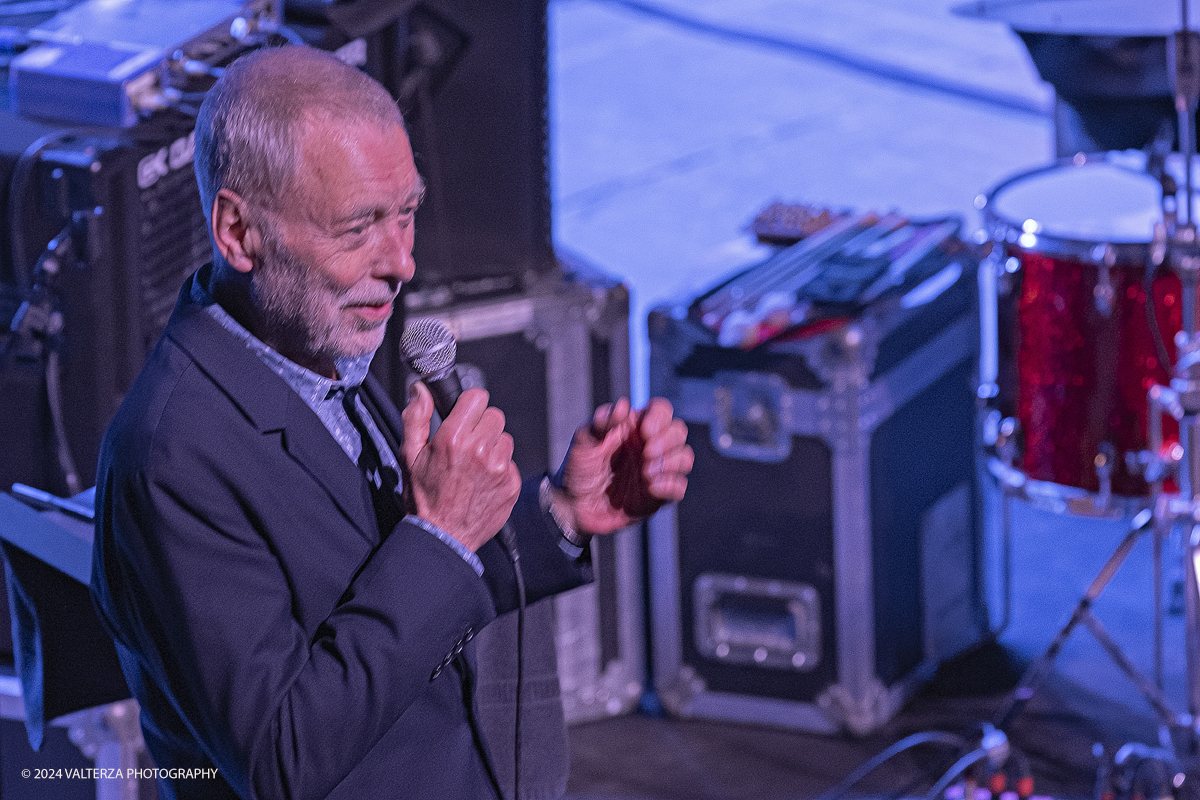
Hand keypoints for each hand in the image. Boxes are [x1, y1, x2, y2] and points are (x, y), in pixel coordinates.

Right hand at [400, 382, 520, 550]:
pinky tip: (483, 481)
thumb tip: (421, 390)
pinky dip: (500, 468)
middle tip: (467, 445)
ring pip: (505, 438)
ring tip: (474, 465)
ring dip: (493, 447)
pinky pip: (511, 462)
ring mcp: (499, 468)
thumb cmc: (424, 497)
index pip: (477, 397)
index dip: (469, 405)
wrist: (442, 537)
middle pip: (494, 415)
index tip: (464, 416)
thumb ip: (416, 417)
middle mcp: (479, 450)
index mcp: (453, 439)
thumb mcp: (409, 456)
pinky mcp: (511, 483)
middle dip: (481, 426)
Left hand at [554, 397, 692, 535]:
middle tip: (646, 454)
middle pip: (679, 432)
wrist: (573, 506)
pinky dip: (670, 485)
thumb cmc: (578, 469)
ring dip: (671, 462)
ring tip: (646, 472)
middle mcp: (649, 446)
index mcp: (634, 428)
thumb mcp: (583, 441)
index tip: (645, 431)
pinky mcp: (658, 496)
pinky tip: (650, 487)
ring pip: (685, 458)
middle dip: (667, 441)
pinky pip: (679, 487)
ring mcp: (656, 470)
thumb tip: (623, 405)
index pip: (661, 410)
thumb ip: (602, 422)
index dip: (660, 417)